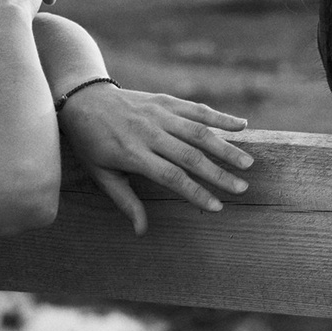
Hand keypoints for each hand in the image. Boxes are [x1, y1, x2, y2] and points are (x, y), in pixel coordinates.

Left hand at [57, 85, 251, 233]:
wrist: (83, 98)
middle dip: (218, 173)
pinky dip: (219, 117)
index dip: (195, 192)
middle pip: (190, 155)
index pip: (171, 176)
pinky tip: (242, 125)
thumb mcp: (101, 174)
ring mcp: (159, 114)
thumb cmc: (91, 143)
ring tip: (248, 162)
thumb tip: (141, 231)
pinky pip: (196, 109)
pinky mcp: (165, 101)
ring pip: (198, 131)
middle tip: (242, 188)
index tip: (217, 206)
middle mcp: (149, 132)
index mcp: (133, 154)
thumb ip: (125, 201)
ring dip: (225, 147)